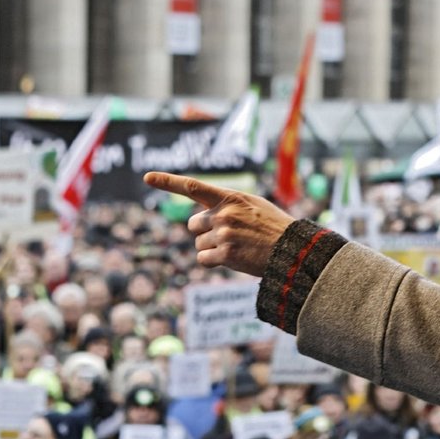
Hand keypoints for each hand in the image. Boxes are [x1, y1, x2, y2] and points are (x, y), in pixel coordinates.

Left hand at [143, 172, 294, 275]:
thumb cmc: (273, 226)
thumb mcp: (252, 204)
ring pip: (199, 243)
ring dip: (212, 247)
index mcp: (229, 197)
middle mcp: (223, 214)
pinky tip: (232, 259)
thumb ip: (226, 205)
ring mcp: (223, 234)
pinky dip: (212, 261)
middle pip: (193, 224)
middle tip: (227, 235)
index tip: (147, 177)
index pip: (192, 186)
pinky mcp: (225, 255)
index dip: (167, 181)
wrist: (292, 249)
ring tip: (237, 246)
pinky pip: (203, 259)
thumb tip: (200, 217)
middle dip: (204, 231)